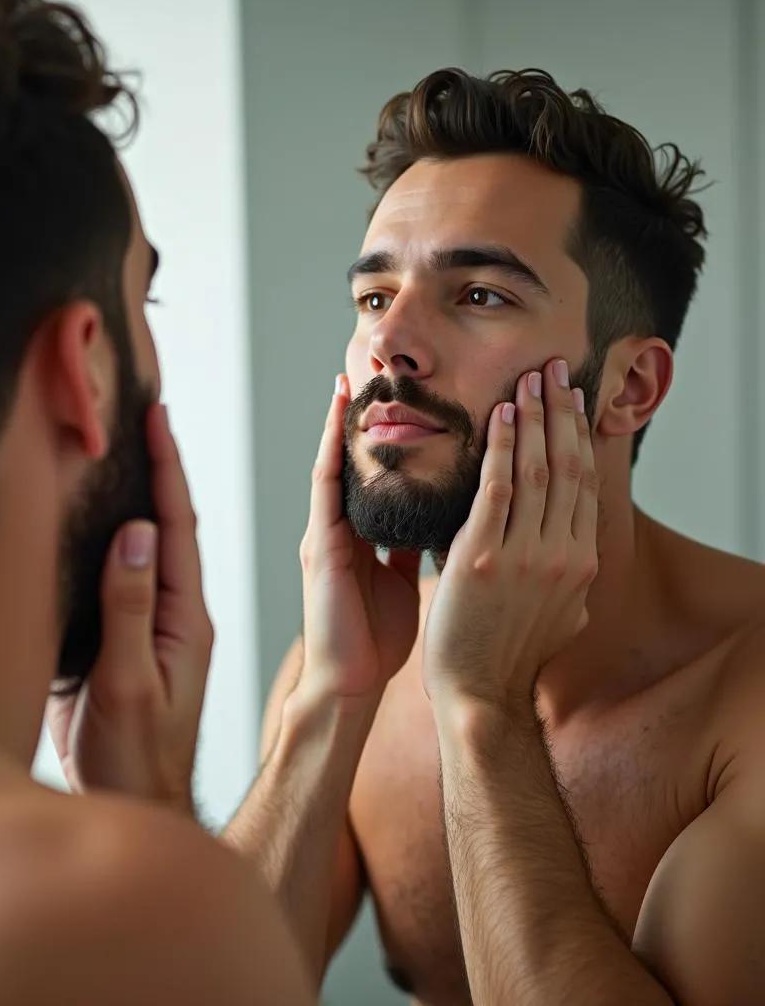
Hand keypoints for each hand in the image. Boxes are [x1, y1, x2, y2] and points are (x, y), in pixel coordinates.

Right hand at [45, 405, 213, 815]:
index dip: (167, 470)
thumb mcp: (127, 683)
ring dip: (146, 497)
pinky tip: (111, 519)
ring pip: (151, 549)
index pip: (176, 528)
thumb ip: (130, 609)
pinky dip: (122, 538)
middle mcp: (176, 613)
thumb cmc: (134, 756)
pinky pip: (130, 576)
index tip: (158, 418)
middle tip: (150, 415)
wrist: (138, 804)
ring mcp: (157, 626)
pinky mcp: (133, 641)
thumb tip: (136, 532)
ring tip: (135, 450)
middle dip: (162, 469)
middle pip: (170, 527)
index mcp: (184, 618)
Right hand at [297, 374, 422, 709]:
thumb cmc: (376, 637)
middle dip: (364, 413)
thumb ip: (412, 547)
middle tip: (377, 365)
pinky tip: (338, 416)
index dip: (392, 433)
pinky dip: (332, 448)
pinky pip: (326, 485)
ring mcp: (326, 531)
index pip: (381, 472)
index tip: (408, 394)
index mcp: (365, 534)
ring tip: (353, 374)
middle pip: (356, 458)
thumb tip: (441, 520)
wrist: (349, 682)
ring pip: (337, 461)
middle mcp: (342, 525)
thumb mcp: (402, 580)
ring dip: (344, 418)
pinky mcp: (320, 543)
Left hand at [422, 359, 597, 707]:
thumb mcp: (560, 612)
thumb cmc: (509, 653)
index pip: (585, 484)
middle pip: (567, 467)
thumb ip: (566, 573)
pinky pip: (497, 489)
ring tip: (528, 380)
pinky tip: (500, 415)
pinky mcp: (483, 558)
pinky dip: (502, 448)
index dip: (578, 435)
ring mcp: (525, 555)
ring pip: (537, 470)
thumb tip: (571, 544)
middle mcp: (563, 554)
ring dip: (533, 419)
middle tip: (553, 370)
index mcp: (581, 563)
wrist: (479, 693)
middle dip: (560, 412)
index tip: (571, 399)